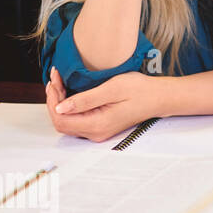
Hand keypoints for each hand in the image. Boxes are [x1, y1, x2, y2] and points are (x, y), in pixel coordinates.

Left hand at [45, 67, 165, 141]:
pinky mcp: (100, 126)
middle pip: (61, 122)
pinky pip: (76, 120)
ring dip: (60, 103)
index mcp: (97, 124)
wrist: (159, 97)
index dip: (52, 100)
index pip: (61, 118)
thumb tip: (61, 107)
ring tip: (61, 83)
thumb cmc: (140, 90)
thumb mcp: (112, 89)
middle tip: (56, 79)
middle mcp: (96, 133)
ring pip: (67, 121)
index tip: (54, 81)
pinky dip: (69, 106)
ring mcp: (98, 131)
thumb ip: (85, 100)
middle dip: (54, 100)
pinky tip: (70, 92)